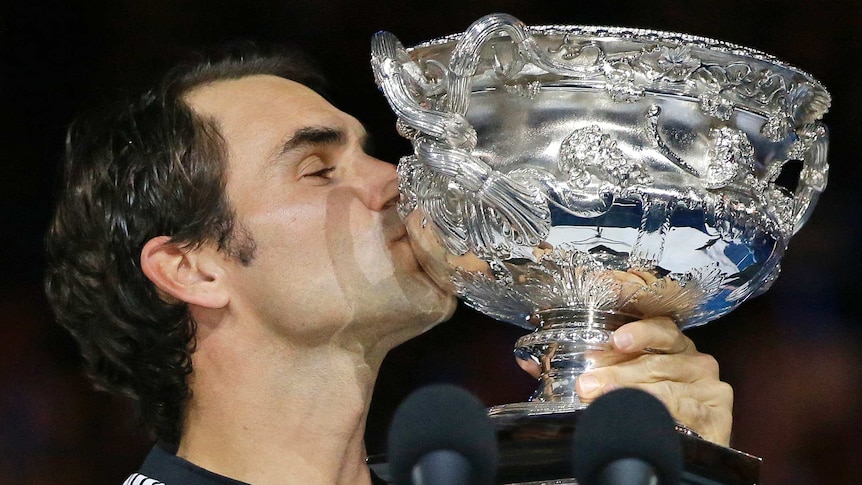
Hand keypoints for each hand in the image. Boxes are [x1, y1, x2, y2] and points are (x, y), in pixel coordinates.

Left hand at [518, 316, 732, 445]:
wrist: (682, 452)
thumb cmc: (649, 408)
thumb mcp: (618, 383)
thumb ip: (582, 368)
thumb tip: (529, 362)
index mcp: (674, 346)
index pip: (660, 327)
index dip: (639, 331)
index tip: (617, 340)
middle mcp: (696, 361)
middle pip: (654, 361)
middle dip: (617, 373)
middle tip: (587, 385)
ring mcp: (709, 388)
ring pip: (665, 387)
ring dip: (631, 394)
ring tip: (601, 400)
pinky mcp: (718, 416)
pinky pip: (686, 411)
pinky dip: (662, 413)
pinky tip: (644, 416)